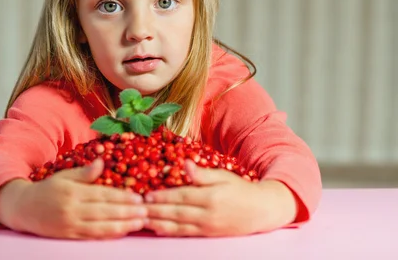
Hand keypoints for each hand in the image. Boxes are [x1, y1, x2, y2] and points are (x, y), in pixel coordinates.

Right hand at [0, 158, 147, 238]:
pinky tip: (122, 232)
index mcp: (72, 191)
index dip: (122, 196)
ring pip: (101, 225)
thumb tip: (102, 161)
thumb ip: (85, 172)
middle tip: (146, 210)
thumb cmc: (47, 190)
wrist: (23, 208)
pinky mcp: (69, 236)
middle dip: (127, 211)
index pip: (102, 193)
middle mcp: (72, 208)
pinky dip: (108, 234)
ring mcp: (70, 224)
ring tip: (140, 222)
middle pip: (105, 210)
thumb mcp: (65, 176)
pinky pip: (92, 236)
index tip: (138, 196)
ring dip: (123, 225)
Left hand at [143, 160, 297, 236]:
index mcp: (210, 196)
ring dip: (158, 222)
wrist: (261, 210)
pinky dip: (170, 232)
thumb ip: (202, 174)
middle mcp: (207, 213)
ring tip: (141, 219)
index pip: (181, 195)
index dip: (162, 196)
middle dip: (155, 211)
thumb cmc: (240, 189)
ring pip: (178, 225)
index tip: (146, 195)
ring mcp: (207, 226)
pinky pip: (185, 233)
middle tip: (136, 208)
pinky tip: (158, 229)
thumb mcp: (223, 176)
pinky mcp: (208, 234)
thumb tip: (186, 164)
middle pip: (176, 212)